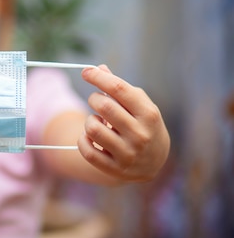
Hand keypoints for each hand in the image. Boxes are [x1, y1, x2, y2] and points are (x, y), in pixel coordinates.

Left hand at [78, 65, 169, 182]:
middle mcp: (140, 135)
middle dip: (93, 98)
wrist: (154, 162)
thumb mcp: (139, 105)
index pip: (119, 89)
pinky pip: (86, 150)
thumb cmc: (143, 125)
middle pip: (104, 106)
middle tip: (96, 101)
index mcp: (148, 114)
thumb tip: (98, 68)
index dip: (98, 77)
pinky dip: (83, 140)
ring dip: (89, 121)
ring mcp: (128, 154)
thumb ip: (120, 88)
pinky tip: (90, 137)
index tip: (86, 71)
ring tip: (97, 122)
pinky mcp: (114, 169)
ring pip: (92, 128)